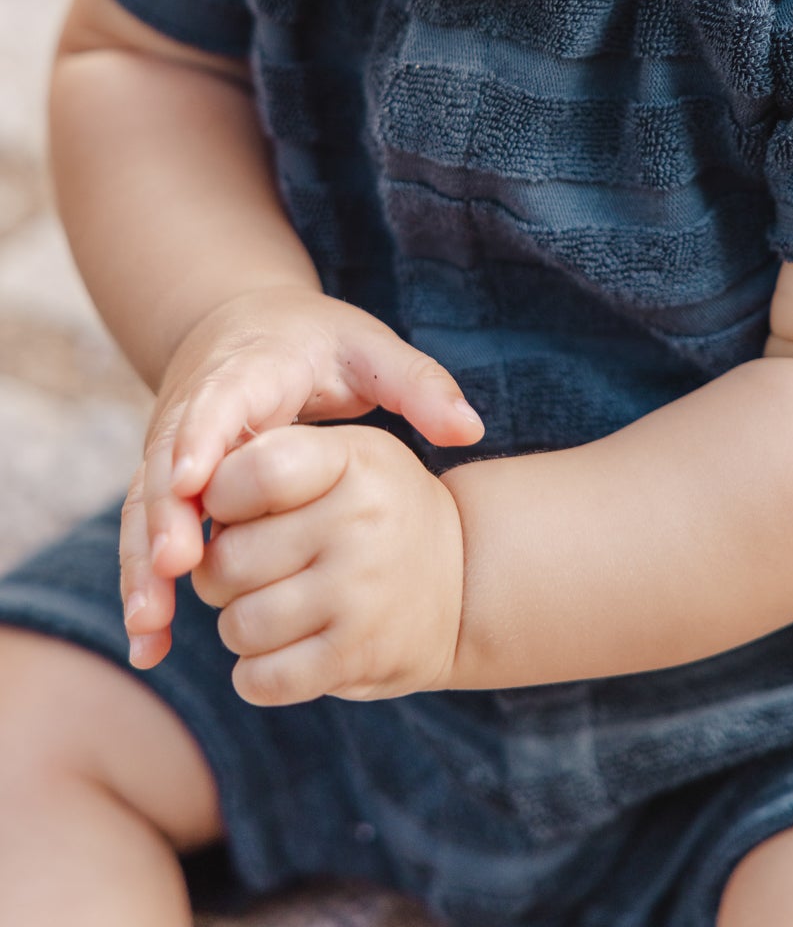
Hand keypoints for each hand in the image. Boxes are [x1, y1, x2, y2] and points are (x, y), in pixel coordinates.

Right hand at [121, 285, 482, 667]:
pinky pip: (146, 536)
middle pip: (166, 465)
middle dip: (165, 518)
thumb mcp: (370, 352)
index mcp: (248, 371)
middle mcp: (194, 410)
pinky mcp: (164, 484)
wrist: (247, 325)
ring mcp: (171, 449)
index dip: (200, 438)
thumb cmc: (319, 343)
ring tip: (152, 627)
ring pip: (147, 509)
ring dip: (143, 568)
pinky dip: (143, 587)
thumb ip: (418, 385)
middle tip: (174, 568)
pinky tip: (152, 645)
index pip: (217, 402)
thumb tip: (470, 429)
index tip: (192, 479)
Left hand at [189, 422, 464, 703]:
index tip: (233, 507)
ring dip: (239, 624)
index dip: (219, 495)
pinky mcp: (357, 657)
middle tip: (250, 567)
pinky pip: (261, 679)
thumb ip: (270, 460)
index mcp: (353, 460)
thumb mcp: (346, 455)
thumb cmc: (375, 507)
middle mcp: (360, 523)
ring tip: (273, 605)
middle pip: (225, 560)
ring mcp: (360, 594)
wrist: (466, 575)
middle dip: (219, 571)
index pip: (250, 472)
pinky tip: (282, 649)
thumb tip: (181, 497)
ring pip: (236, 625)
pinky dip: (256, 673)